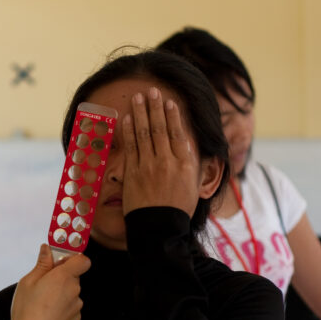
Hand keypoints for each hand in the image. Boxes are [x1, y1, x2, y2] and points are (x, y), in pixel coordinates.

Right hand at [6, 244, 90, 319]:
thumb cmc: (27, 308)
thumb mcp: (28, 281)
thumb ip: (42, 264)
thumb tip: (47, 249)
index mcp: (63, 277)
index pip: (82, 260)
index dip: (74, 259)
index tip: (61, 261)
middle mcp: (74, 290)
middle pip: (74, 277)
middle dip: (62, 277)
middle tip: (43, 284)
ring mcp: (77, 306)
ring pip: (72, 293)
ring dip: (62, 294)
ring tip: (43, 303)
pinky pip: (71, 308)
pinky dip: (62, 308)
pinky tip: (48, 315)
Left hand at [121, 87, 200, 216]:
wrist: (160, 228)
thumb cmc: (178, 208)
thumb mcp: (193, 184)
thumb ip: (191, 162)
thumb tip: (188, 145)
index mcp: (185, 163)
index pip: (178, 132)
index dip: (173, 115)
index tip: (169, 102)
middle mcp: (167, 161)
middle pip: (160, 128)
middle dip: (155, 107)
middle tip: (152, 91)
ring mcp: (148, 165)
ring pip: (144, 133)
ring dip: (140, 113)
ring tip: (138, 98)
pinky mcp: (133, 173)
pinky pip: (131, 147)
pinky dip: (128, 131)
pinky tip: (127, 119)